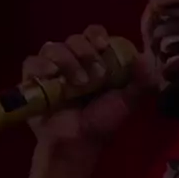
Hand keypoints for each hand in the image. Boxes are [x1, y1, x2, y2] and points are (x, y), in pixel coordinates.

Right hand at [22, 24, 158, 155]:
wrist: (77, 143)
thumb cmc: (102, 122)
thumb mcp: (128, 102)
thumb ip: (142, 81)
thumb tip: (146, 58)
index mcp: (95, 60)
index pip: (93, 34)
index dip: (97, 35)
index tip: (103, 46)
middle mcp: (73, 60)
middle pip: (74, 38)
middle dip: (85, 52)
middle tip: (95, 75)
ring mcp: (51, 69)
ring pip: (53, 47)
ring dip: (67, 61)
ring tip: (78, 84)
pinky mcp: (33, 80)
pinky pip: (31, 62)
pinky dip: (41, 65)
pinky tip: (52, 75)